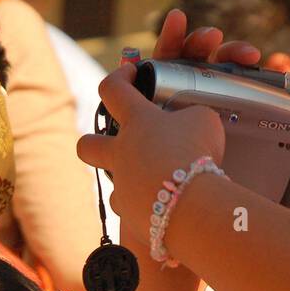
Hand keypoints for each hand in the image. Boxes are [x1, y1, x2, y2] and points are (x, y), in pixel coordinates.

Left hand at [76, 9, 259, 239]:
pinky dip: (145, 208)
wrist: (190, 204)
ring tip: (152, 184)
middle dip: (93, 142)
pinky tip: (162, 208)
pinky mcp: (130, 216)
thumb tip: (185, 128)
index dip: (119, 77)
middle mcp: (121, 153)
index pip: (113, 89)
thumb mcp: (203, 121)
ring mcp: (122, 187)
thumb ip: (188, 118)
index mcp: (136, 121)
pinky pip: (131, 210)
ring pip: (112, 184)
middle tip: (113, 144)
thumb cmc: (196, 153)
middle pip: (86, 145)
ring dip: (129, 181)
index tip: (130, 74)